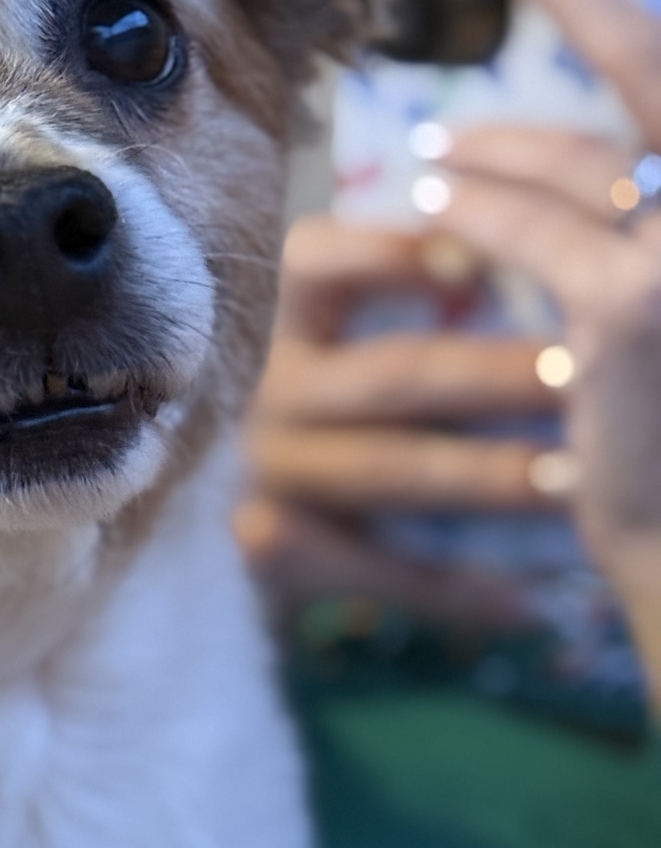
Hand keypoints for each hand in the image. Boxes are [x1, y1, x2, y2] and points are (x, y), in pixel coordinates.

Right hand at [242, 213, 562, 628]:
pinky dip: (450, 584)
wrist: (294, 514)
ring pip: (385, 469)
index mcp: (304, 318)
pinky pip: (372, 566)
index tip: (481, 263)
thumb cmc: (378, 405)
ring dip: (482, 476)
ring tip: (572, 483)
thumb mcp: (391, 335)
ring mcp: (272, 467)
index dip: (391, 253)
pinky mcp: (270, 543)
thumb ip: (448, 295)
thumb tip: (548, 250)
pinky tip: (520, 597)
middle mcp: (280, 386)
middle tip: (576, 378)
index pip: (318, 259)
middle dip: (489, 375)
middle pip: (387, 373)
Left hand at [432, 0, 660, 693]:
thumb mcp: (660, 297)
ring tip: (441, 148)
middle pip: (658, 75)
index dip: (614, 2)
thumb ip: (635, 208)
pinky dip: (477, 206)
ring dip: (504, 143)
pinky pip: (530, 227)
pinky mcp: (630, 305)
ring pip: (584, 158)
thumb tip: (557, 146)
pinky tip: (433, 197)